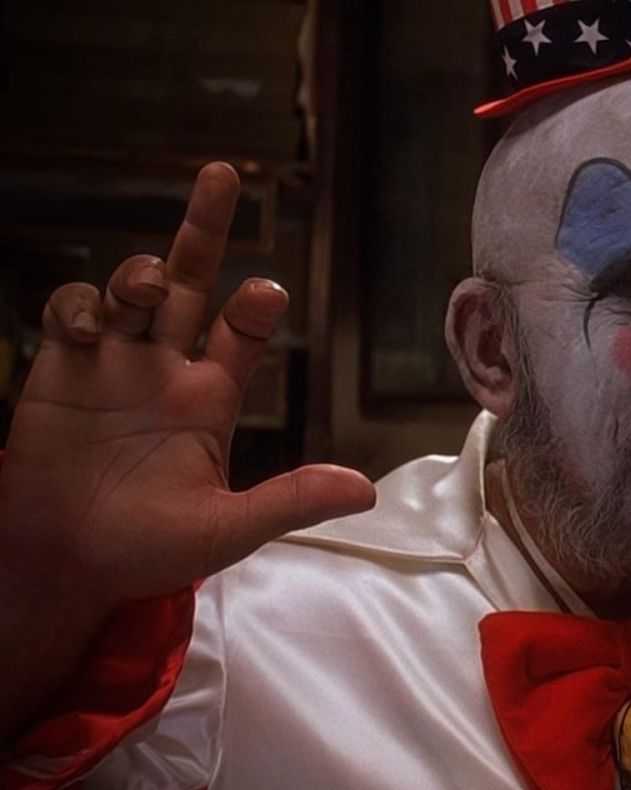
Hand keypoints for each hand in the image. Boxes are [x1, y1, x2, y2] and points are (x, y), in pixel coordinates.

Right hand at [0, 163, 374, 617]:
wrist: (61, 567)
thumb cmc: (145, 551)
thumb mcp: (227, 530)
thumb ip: (289, 501)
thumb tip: (365, 489)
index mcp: (210, 399)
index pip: (241, 331)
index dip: (254, 306)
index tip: (264, 293)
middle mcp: (165, 370)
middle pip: (191, 281)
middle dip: (205, 228)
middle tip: (224, 175)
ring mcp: (112, 365)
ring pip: (134, 288)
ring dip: (143, 273)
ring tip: (150, 289)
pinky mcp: (59, 371)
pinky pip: (71, 312)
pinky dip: (79, 307)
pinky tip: (87, 332)